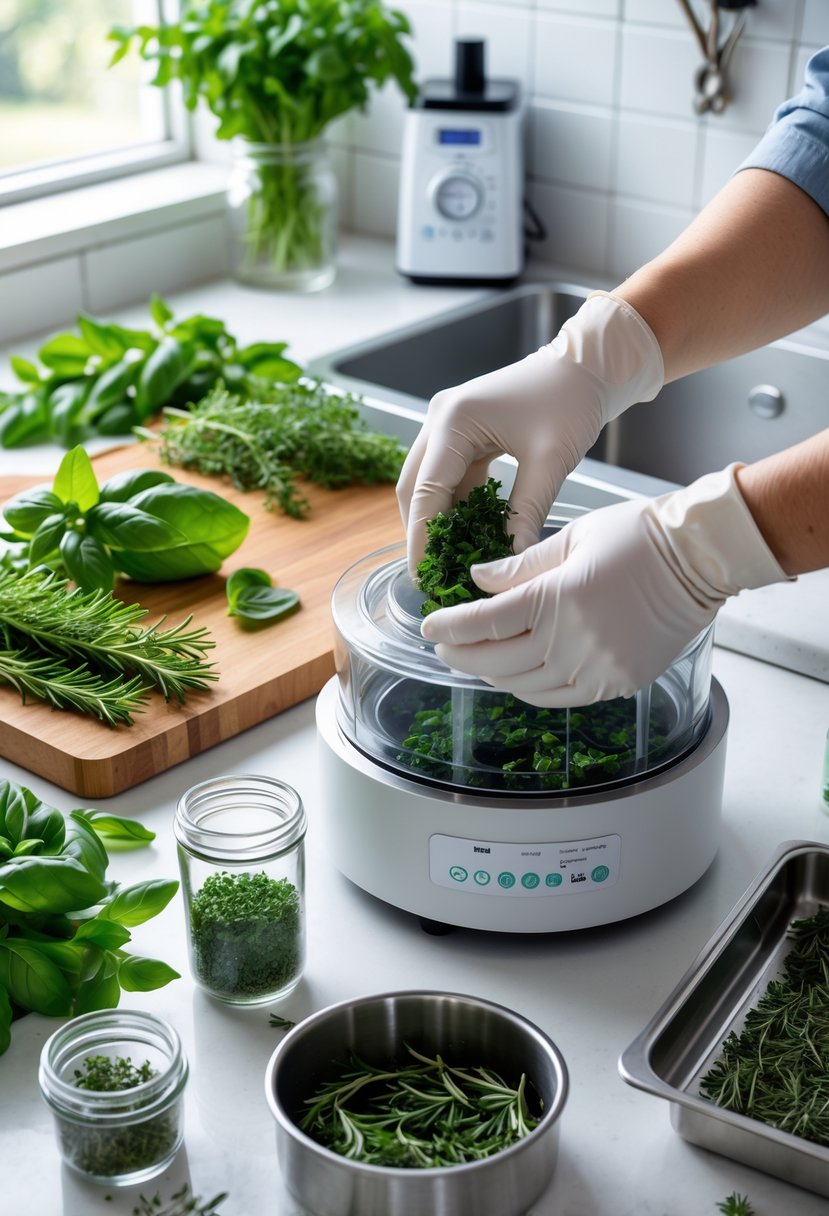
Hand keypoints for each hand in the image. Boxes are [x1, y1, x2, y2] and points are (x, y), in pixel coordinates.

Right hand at [396, 292, 663, 571]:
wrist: (587, 365)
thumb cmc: (572, 401)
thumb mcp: (550, 462)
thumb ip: (526, 513)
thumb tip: (511, 562)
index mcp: (454, 420)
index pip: (425, 491)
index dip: (422, 538)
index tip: (425, 576)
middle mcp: (440, 419)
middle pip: (415, 488)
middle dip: (423, 533)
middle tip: (435, 575)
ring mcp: (448, 424)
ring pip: (428, 484)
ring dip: (440, 521)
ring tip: (453, 560)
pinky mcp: (463, 432)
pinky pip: (450, 477)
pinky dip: (458, 506)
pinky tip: (472, 533)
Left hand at [421, 465, 787, 705]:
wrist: (701, 559)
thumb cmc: (638, 536)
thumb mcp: (571, 538)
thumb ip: (519, 565)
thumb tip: (477, 580)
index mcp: (556, 598)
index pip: (484, 622)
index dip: (451, 627)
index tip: (430, 626)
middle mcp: (572, 641)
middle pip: (496, 663)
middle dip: (462, 656)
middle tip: (446, 647)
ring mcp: (596, 668)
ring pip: (524, 687)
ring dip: (494, 676)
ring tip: (479, 660)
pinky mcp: (617, 683)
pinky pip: (560, 698)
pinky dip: (531, 689)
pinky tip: (520, 674)